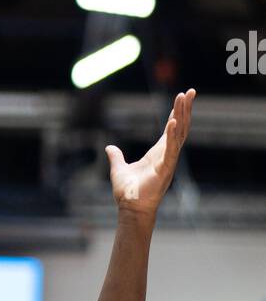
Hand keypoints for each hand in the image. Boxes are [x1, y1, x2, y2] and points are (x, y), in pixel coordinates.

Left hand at [106, 89, 194, 217]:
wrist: (130, 208)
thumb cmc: (128, 192)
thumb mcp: (118, 168)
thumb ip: (116, 157)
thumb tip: (109, 148)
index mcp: (158, 153)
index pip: (171, 128)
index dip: (177, 112)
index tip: (182, 97)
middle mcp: (167, 155)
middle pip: (180, 127)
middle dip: (185, 109)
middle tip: (191, 91)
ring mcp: (168, 161)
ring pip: (179, 134)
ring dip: (182, 115)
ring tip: (184, 98)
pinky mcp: (165, 169)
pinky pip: (170, 150)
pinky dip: (171, 135)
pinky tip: (173, 121)